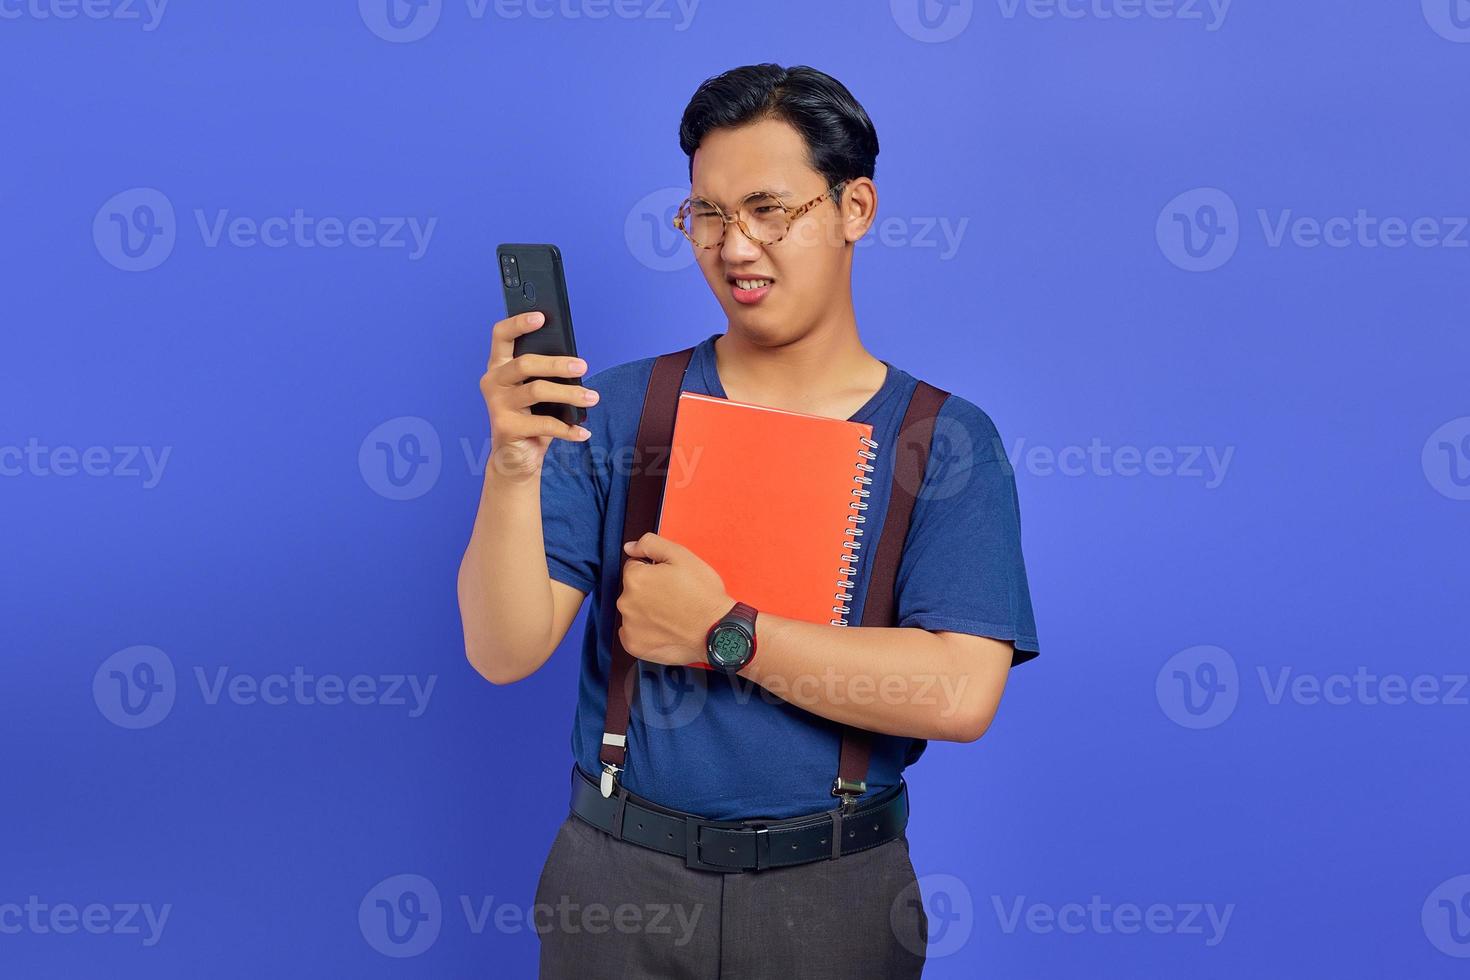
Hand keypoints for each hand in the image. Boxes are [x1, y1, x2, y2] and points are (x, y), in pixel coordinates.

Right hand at [479, 311, 599, 481]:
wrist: (516, 457)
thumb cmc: (531, 417)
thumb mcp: (538, 391)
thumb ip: (546, 374)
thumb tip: (576, 363)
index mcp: (499, 366)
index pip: (501, 335)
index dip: (518, 323)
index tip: (542, 317)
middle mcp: (493, 381)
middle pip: (524, 363)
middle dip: (557, 363)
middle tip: (583, 365)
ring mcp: (497, 404)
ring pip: (537, 390)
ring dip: (570, 393)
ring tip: (592, 398)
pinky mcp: (506, 426)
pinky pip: (544, 423)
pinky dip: (568, 429)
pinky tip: (583, 432)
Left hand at [616, 532, 733, 666]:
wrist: (716, 630)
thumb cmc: (703, 594)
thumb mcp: (682, 556)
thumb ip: (651, 544)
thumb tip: (630, 547)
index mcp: (635, 578)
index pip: (635, 567)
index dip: (654, 571)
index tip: (670, 580)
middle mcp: (626, 602)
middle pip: (633, 590)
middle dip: (648, 591)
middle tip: (674, 597)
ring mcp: (629, 626)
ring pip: (633, 611)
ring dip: (646, 611)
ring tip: (672, 615)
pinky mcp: (634, 645)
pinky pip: (632, 633)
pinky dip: (644, 632)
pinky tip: (663, 630)